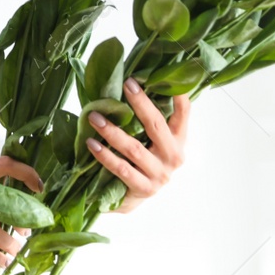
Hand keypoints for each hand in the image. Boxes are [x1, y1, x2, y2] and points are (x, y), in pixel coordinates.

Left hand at [85, 78, 190, 213]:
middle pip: (156, 126)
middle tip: (126, 84)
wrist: (134, 198)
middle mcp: (173, 157)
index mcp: (178, 141)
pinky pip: (121, 169)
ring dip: (112, 131)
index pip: (183, 115)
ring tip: (94, 117)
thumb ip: (145, 121)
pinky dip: (105, 156)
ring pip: (134, 148)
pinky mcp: (144, 188)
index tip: (167, 76)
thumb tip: (126, 87)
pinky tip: (91, 145)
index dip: (178, 97)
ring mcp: (159, 174)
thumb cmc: (140, 162)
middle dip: (141, 103)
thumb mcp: (149, 142)